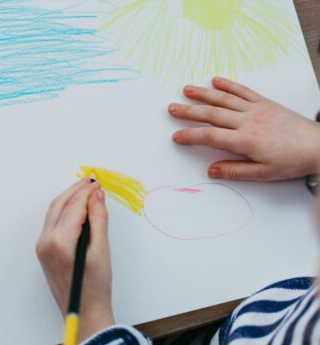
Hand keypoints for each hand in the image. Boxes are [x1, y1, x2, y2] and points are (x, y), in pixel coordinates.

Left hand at [36, 179, 113, 341]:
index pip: (74, 206)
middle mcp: (46, 242)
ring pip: (54, 211)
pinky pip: (53, 221)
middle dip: (75, 190)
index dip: (87, 192)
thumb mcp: (101, 249)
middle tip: (91, 181)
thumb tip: (97, 195)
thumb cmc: (95, 286)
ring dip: (69, 198)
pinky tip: (77, 207)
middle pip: (59, 204)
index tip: (98, 183)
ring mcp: (42, 245)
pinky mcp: (44, 249)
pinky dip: (65, 210)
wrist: (84, 311)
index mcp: (59, 242)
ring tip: (85, 189)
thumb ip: (99, 218)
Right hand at [168, 77, 319, 180]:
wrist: (317, 145)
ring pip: (224, 99)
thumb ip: (235, 171)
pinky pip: (243, 91)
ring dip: (203, 93)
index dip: (190, 136)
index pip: (210, 136)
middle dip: (189, 111)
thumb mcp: (263, 174)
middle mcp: (247, 121)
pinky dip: (229, 85)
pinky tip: (216, 80)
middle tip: (172, 108)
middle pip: (211, 114)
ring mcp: (255, 109)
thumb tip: (211, 170)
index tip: (176, 136)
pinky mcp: (264, 102)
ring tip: (187, 89)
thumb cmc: (291, 161)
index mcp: (245, 140)